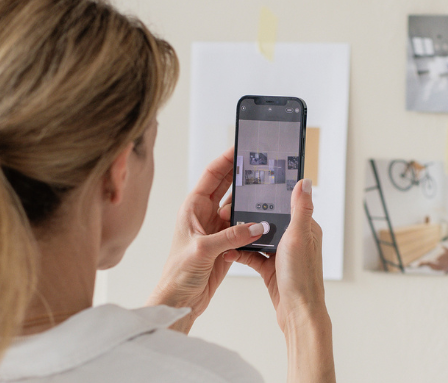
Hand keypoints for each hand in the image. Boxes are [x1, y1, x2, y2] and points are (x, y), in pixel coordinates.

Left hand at [147, 147, 263, 332]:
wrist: (179, 301)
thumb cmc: (177, 274)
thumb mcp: (203, 250)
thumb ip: (231, 236)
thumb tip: (257, 226)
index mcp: (192, 208)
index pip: (212, 175)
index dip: (226, 159)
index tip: (242, 147)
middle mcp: (204, 215)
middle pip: (227, 187)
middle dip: (243, 174)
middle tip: (263, 163)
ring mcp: (217, 230)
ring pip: (238, 208)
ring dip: (252, 201)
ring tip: (270, 189)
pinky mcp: (227, 245)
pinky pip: (244, 228)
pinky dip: (255, 224)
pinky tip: (267, 220)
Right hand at [233, 179, 327, 331]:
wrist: (297, 313)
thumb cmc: (302, 276)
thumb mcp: (299, 237)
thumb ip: (300, 209)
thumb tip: (305, 181)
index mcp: (306, 228)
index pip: (287, 204)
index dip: (270, 196)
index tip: (252, 187)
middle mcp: (295, 240)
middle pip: (270, 220)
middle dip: (251, 215)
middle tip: (230, 209)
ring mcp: (282, 255)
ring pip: (258, 238)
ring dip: (242, 235)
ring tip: (225, 228)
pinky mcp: (271, 269)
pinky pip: (252, 256)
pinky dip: (240, 253)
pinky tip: (227, 252)